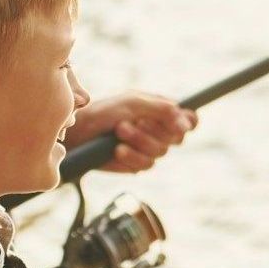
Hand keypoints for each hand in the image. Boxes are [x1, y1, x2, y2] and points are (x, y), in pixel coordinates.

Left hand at [66, 92, 196, 172]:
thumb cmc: (104, 112)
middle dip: (154, 130)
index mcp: (161, 111)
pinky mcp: (136, 164)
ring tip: (119, 131)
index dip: (187, 123)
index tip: (178, 125)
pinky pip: (145, 164)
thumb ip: (162, 109)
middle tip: (134, 121)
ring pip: (160, 152)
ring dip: (139, 141)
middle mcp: (158, 131)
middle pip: (177, 138)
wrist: (79, 132)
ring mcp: (148, 148)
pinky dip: (131, 156)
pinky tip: (117, 149)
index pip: (189, 120)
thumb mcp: (134, 102)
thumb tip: (187, 123)